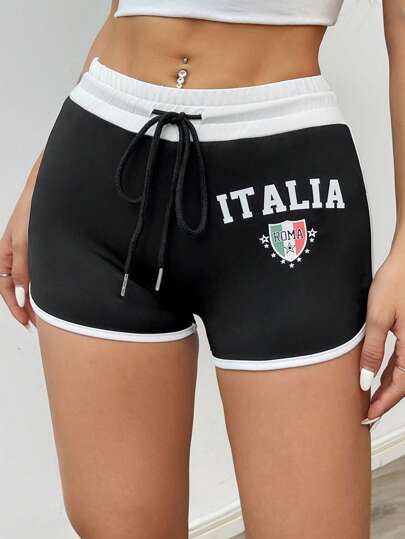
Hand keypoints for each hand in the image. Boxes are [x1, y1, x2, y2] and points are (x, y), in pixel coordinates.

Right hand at [0, 183, 36, 328]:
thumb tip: (21, 295)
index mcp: (4, 256)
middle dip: (24, 307)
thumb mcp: (23, 243)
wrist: (50, 192)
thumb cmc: (31, 212)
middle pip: (15, 289)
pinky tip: (50, 293)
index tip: (26, 320)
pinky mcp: (39, 250)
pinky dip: (41, 286)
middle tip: (36, 323)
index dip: (14, 307)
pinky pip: (37, 273)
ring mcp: (27, 254)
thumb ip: (22, 269)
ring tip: (44, 314)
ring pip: (27, 282)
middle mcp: (14, 257)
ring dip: (33, 298)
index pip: (6, 289)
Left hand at [359, 250, 404, 426]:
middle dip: (386, 398)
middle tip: (368, 410)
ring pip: (404, 372)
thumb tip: (366, 379)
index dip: (383, 403)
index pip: (399, 387)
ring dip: (388, 385)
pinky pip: (404, 359)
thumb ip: (372, 351)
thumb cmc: (396, 282)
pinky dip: (391, 370)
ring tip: (370, 396)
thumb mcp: (378, 319)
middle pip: (404, 383)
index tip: (369, 415)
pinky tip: (378, 373)